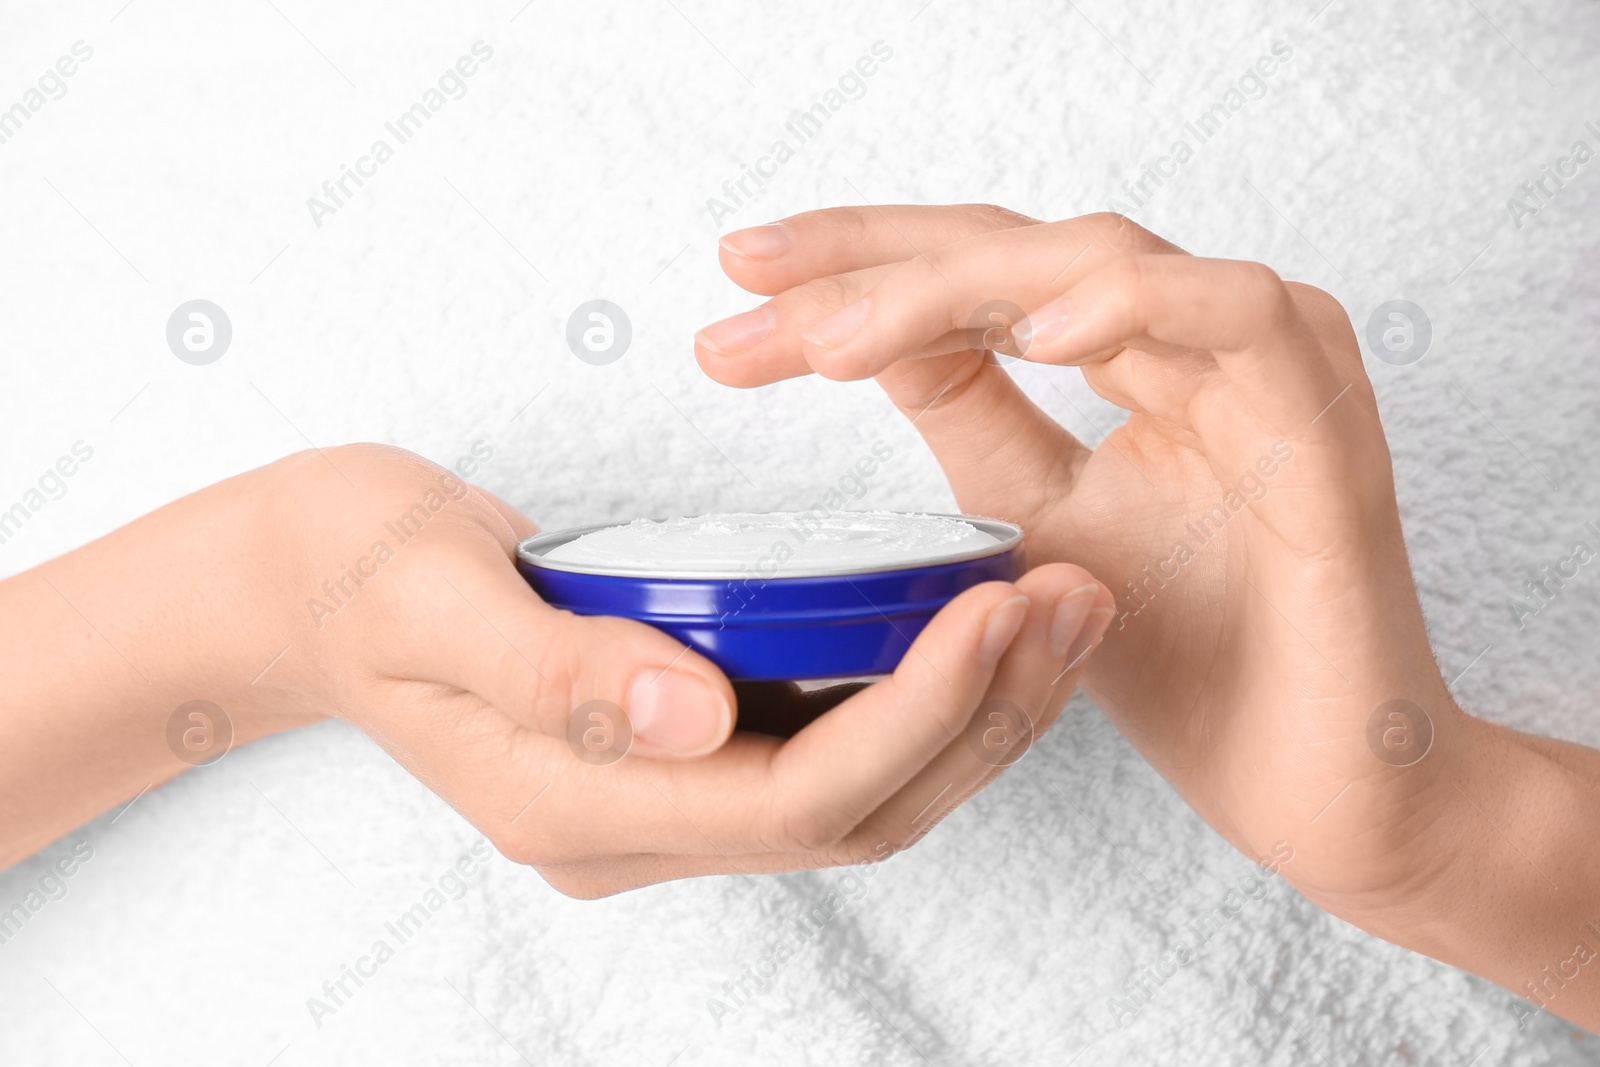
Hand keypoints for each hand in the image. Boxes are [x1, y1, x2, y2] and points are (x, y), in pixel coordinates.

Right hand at [0, 443, 1113, 898]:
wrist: (319, 582)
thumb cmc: (363, 574)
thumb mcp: (429, 599)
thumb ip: (556, 669)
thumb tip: (695, 712)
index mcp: (577, 805)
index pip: (793, 797)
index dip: (909, 713)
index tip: (993, 607)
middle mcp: (644, 824)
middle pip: (862, 812)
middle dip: (983, 718)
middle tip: (1075, 601)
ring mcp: (672, 795)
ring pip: (868, 788)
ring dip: (977, 709)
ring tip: (1064, 604)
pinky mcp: (694, 746)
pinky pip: (837, 742)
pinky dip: (922, 689)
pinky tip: (980, 618)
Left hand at [696, 207, 1461, 919]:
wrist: (1310, 783)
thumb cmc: (1188, 659)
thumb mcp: (1037, 524)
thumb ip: (972, 420)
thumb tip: (863, 339)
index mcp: (1137, 353)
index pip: (981, 274)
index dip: (858, 267)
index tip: (735, 287)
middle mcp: (1196, 335)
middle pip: (1018, 246)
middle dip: (871, 259)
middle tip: (746, 274)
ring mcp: (1267, 362)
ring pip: (1102, 259)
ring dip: (959, 288)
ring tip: (835, 343)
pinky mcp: (1326, 420)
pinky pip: (1239, 315)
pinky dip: (1137, 307)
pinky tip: (1034, 335)